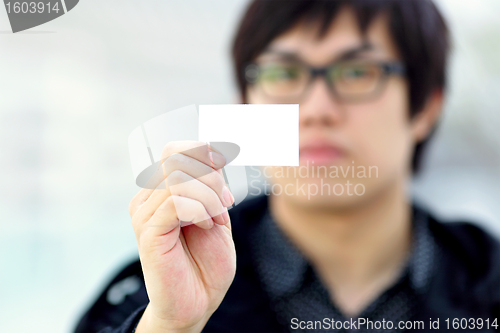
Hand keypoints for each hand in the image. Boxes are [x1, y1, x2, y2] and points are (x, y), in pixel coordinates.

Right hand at [129, 141, 236, 332]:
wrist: (198, 301)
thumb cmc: (207, 261)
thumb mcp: (216, 215)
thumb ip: (210, 186)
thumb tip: (211, 153)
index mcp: (162, 192)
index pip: (175, 151)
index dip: (203, 152)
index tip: (223, 166)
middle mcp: (148, 198)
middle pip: (176, 158)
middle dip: (211, 176)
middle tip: (225, 202)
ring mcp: (144, 213)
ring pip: (179, 178)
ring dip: (209, 197)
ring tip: (216, 219)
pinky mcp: (148, 231)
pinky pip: (176, 201)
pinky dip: (200, 210)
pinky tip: (206, 226)